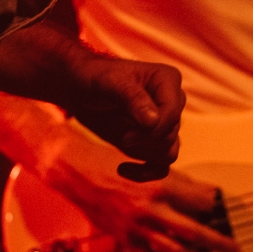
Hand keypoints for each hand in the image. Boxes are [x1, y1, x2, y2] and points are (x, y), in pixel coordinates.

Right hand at [54, 163, 239, 251]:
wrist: (78, 171)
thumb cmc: (111, 162)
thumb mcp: (148, 164)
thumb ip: (176, 181)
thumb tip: (204, 195)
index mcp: (159, 184)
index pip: (199, 201)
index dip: (215, 206)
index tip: (224, 210)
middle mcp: (151, 208)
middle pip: (194, 232)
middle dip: (217, 242)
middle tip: (234, 248)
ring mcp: (137, 228)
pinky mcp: (126, 241)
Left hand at [68, 58, 184, 176]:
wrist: (80, 90)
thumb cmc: (96, 78)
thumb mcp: (110, 82)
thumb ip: (132, 97)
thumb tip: (154, 121)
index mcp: (168, 80)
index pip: (172, 114)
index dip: (152, 131)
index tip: (126, 138)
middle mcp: (172, 102)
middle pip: (170, 135)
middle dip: (144, 141)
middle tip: (122, 137)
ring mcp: (163, 123)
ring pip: (168, 152)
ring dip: (143, 153)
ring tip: (122, 140)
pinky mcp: (152, 142)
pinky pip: (161, 166)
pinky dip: (145, 173)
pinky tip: (123, 169)